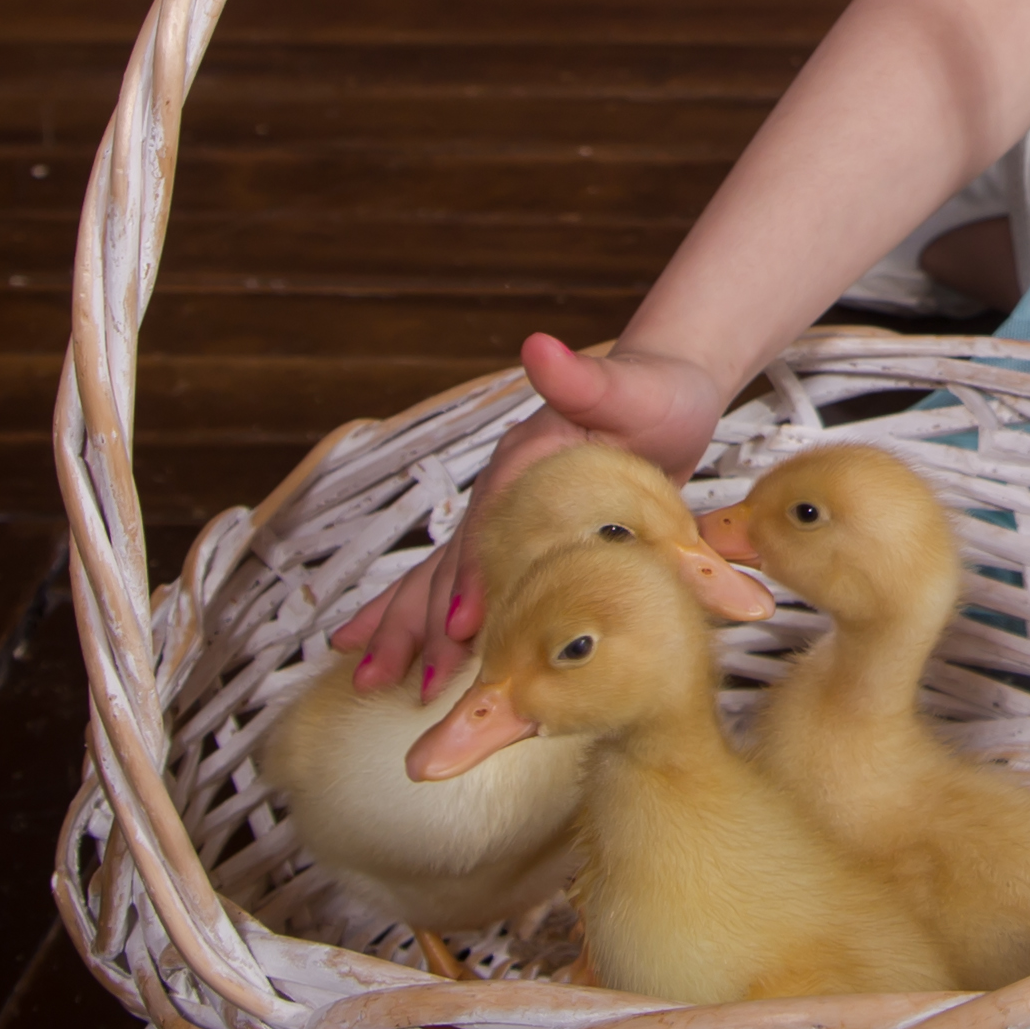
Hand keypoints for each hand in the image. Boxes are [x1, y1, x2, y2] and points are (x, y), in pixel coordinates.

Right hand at [323, 334, 735, 699]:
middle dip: (416, 622)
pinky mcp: (518, 542)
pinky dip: (432, 623)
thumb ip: (582, 380)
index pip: (486, 527)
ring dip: (405, 630)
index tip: (461, 625)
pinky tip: (406, 658)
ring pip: (441, 581)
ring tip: (368, 679)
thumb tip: (539, 348)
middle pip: (447, 563)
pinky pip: (467, 587)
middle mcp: (500, 493)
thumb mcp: (626, 388)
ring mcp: (503, 520)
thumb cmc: (651, 392)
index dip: (470, 576)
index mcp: (520, 462)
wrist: (661, 393)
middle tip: (387, 680)